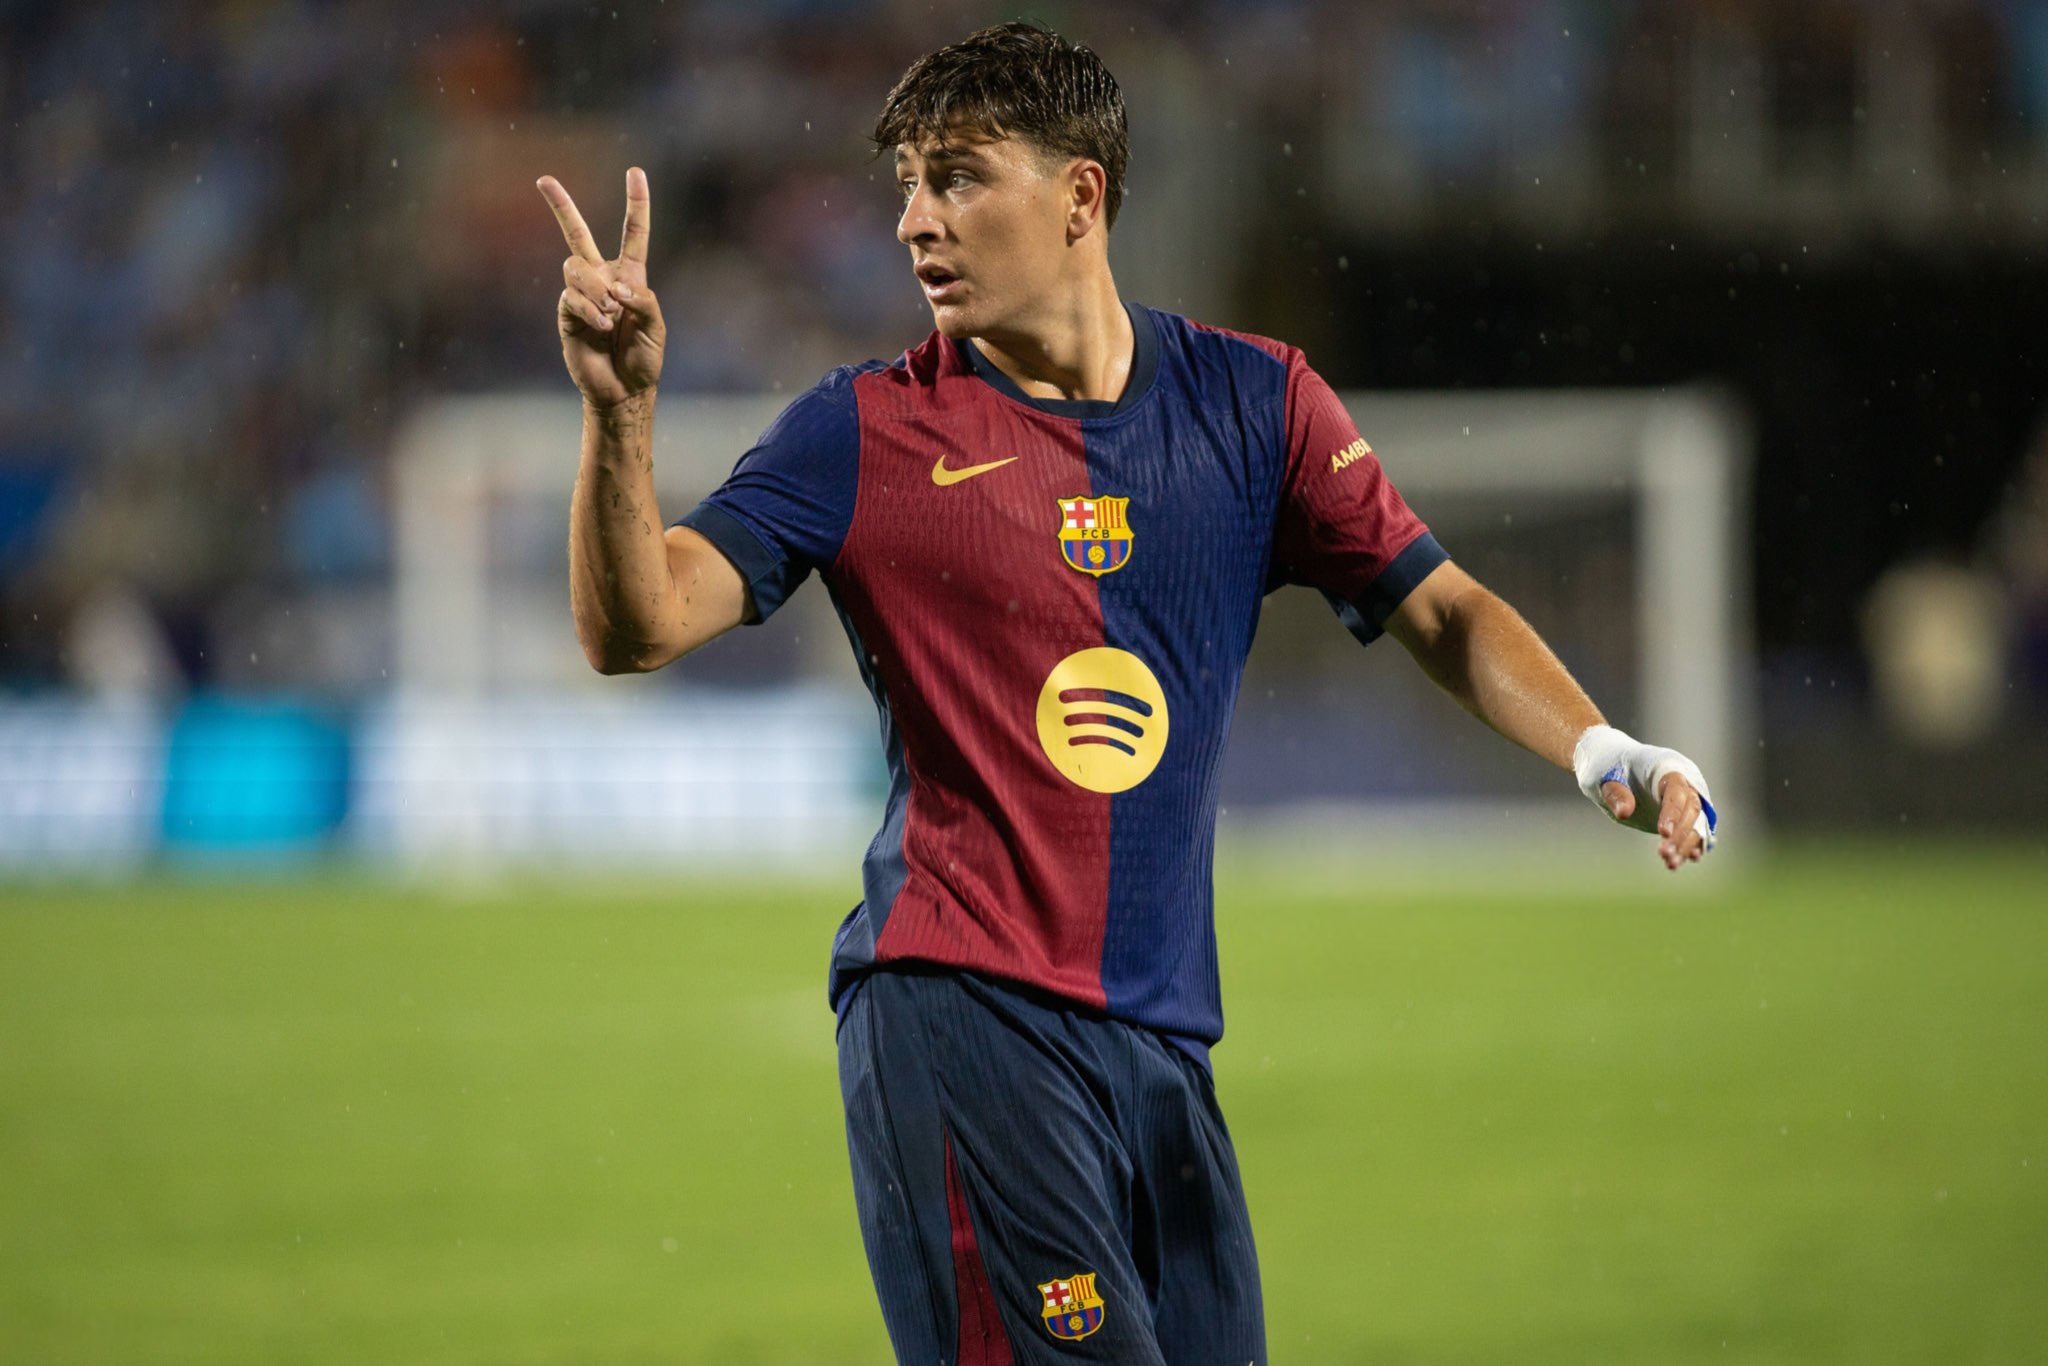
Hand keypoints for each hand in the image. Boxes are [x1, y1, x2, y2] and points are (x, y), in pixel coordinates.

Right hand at [538, 167, 664, 408]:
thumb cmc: (644, 358)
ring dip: (597, 291)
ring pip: (576, 268)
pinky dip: (591, 311)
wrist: (623, 390)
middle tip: (543, 179)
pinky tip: (602, 327)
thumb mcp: (656, 328)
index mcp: (630, 275)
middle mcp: (602, 278)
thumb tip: (614, 287)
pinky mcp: (566, 312)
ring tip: (611, 317)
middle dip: (560, 206)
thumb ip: (642, 300)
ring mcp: (581, 294)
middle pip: (577, 234)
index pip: (634, 233)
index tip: (635, 172)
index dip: (636, 203)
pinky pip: (572, 296)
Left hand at [1601, 772, 1710, 870]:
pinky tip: (1688, 859)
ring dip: (1685, 844)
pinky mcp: (1679, 813)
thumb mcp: (1601, 777)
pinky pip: (1692, 829)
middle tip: (1663, 854)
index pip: (1677, 791)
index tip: (1663, 833)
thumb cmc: (1604, 765)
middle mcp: (1682, 781)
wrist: (1607, 762)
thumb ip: (1615, 793)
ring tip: (1670, 864)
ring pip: (1695, 822)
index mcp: (1666, 766)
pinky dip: (1690, 844)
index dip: (1673, 812)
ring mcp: (1683, 798)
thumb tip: (1624, 813)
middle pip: (1691, 809)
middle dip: (1680, 834)